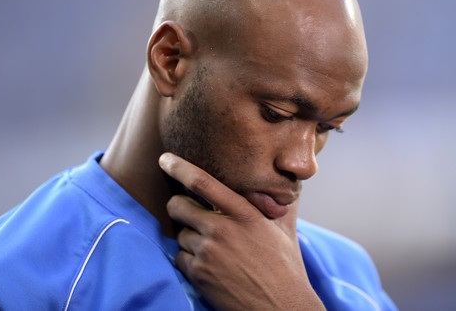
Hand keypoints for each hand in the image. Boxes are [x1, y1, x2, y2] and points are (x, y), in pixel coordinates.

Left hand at [159, 153, 324, 310]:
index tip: (165, 159)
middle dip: (179, 206)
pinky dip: (189, 259)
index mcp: (244, 214)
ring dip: (190, 238)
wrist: (280, 307)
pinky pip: (180, 258)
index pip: (203, 183)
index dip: (180, 167)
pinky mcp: (199, 275)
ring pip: (180, 234)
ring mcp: (208, 254)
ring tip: (213, 247)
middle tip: (188, 211)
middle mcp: (222, 230)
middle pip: (179, 206)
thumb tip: (289, 183)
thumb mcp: (284, 229)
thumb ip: (280, 203)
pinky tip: (209, 265)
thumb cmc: (285, 267)